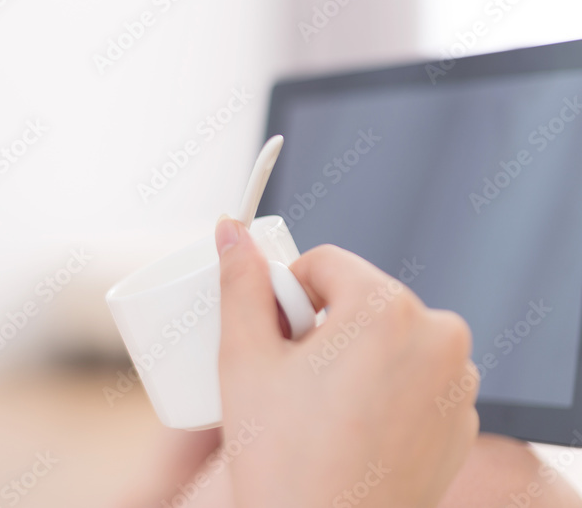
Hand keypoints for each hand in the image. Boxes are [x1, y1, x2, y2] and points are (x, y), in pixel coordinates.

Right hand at [215, 216, 479, 507]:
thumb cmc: (284, 461)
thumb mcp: (244, 359)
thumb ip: (239, 283)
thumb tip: (231, 229)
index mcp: (389, 309)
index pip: (325, 262)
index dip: (286, 294)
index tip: (273, 340)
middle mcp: (439, 337)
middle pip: (359, 299)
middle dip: (320, 326)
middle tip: (289, 380)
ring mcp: (457, 383)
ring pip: (387, 337)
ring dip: (353, 355)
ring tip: (319, 408)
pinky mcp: (460, 421)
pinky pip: (413, 377)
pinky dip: (382, 388)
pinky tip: (350, 428)